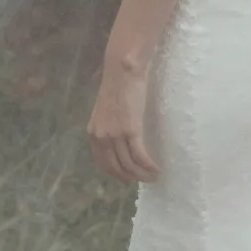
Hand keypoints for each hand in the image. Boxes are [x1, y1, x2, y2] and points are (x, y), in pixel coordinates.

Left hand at [86, 59, 160, 182]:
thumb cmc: (117, 87)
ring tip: (154, 176)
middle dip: (132, 178)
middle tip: (145, 179)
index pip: (103, 164)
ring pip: (130, 165)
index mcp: (93, 134)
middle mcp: (101, 138)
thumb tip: (118, 141)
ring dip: (143, 175)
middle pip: (117, 168)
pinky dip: (149, 166)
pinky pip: (140, 156)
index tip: (129, 178)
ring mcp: (115, 135)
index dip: (117, 175)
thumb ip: (107, 127)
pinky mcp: (130, 130)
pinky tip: (157, 169)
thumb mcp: (105, 112)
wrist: (122, 71)